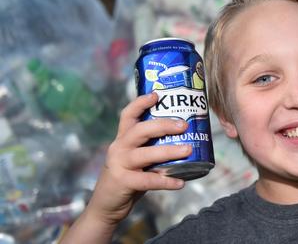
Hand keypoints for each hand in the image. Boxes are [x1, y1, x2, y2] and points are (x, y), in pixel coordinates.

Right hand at [86, 93, 192, 224]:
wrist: (106, 206)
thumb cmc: (128, 178)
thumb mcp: (136, 159)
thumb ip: (152, 148)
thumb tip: (185, 140)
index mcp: (122, 139)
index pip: (128, 115)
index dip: (140, 103)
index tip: (157, 94)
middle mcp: (119, 147)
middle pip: (140, 130)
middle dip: (163, 125)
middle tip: (184, 125)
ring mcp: (119, 164)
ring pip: (145, 153)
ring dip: (169, 151)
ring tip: (188, 150)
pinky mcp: (123, 182)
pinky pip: (148, 180)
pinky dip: (166, 181)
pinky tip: (180, 183)